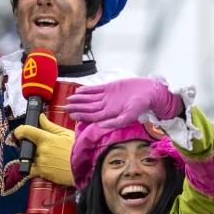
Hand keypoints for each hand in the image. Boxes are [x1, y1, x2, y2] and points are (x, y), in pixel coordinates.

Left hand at [13, 117, 74, 186]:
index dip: (20, 131)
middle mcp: (40, 151)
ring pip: (29, 159)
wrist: (86, 167)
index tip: (20, 133)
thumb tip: (40, 117)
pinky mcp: (43, 174)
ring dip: (32, 157)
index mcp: (45, 138)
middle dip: (29, 145)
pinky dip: (34, 168)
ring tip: (45, 157)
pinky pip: (32, 171)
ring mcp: (41, 163)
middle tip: (38, 146)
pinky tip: (43, 166)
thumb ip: (50, 126)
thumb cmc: (78, 148)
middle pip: (27, 146)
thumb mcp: (65, 133)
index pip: (25, 131)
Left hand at [66, 77, 184, 127]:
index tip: (71, 114)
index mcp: (110, 114)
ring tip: (69, 99)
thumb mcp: (130, 115)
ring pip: (90, 98)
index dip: (82, 115)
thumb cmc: (141, 104)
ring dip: (79, 99)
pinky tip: (78, 91)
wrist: (149, 91)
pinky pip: (95, 89)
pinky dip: (86, 90)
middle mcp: (107, 106)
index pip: (92, 116)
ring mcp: (107, 97)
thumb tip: (102, 126)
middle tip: (64, 107)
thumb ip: (117, 122)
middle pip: (89, 108)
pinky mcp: (110, 87)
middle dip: (77, 108)